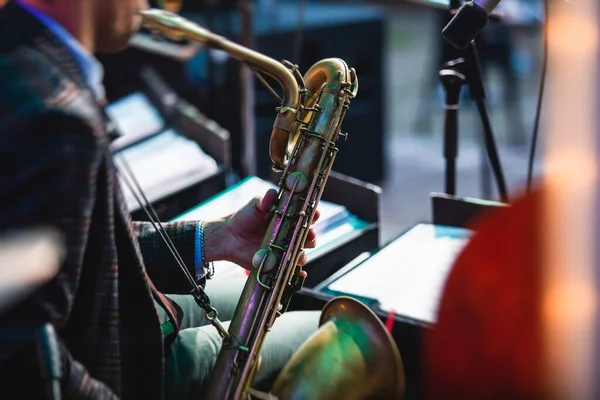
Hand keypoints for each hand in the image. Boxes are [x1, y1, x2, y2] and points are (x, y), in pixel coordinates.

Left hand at [203, 189, 319, 269]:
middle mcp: (290, 235)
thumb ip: (265, 200)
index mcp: (289, 219)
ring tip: (296, 251)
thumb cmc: (245, 217)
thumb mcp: (255, 205)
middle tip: (309, 234)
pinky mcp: (277, 263)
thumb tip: (272, 194)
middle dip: (311, 236)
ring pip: (301, 254)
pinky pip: (290, 270)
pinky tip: (299, 273)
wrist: (230, 236)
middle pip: (309, 237)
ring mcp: (285, 250)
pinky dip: (297, 273)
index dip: (313, 215)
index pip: (306, 217)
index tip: (315, 214)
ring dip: (302, 253)